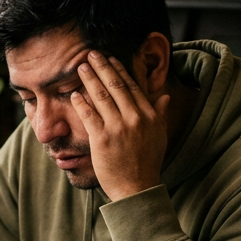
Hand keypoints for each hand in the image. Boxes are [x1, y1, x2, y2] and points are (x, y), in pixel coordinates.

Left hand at [71, 50, 170, 199]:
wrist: (137, 187)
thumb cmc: (147, 162)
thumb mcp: (160, 135)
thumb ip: (161, 114)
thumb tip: (165, 97)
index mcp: (150, 115)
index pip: (132, 86)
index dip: (119, 69)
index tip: (110, 57)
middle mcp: (135, 118)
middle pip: (115, 85)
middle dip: (102, 66)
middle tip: (91, 53)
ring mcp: (118, 128)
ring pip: (101, 96)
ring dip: (90, 78)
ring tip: (81, 67)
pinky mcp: (102, 139)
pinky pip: (89, 115)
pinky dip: (81, 102)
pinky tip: (75, 93)